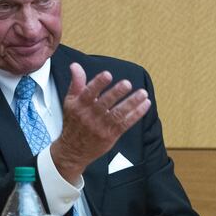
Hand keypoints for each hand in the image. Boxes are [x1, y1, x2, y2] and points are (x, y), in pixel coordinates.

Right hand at [51, 62, 150, 183]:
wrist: (73, 150)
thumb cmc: (73, 123)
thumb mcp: (70, 102)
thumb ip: (76, 83)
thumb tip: (75, 66)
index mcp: (79, 106)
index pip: (88, 92)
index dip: (98, 83)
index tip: (107, 75)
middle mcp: (90, 116)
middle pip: (105, 103)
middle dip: (116, 93)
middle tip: (127, 84)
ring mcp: (101, 126)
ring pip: (118, 113)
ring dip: (132, 103)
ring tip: (142, 93)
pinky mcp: (111, 135)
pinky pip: (126, 124)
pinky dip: (136, 114)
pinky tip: (144, 105)